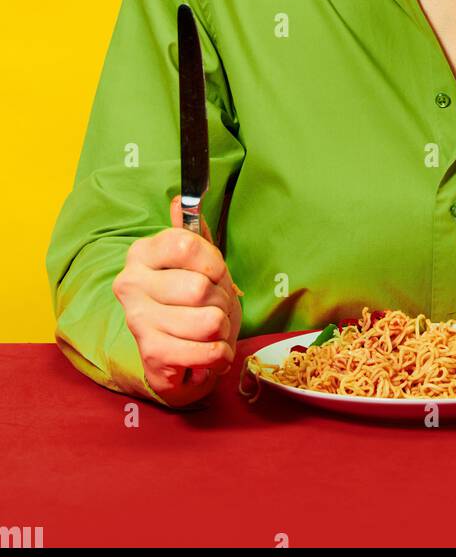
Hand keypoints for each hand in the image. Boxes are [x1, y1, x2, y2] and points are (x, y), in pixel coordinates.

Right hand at [112, 196, 242, 404]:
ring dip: (223, 329)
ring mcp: (137, 319)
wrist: (174, 356)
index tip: (216, 273)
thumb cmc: (189, 303)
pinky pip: (208, 351)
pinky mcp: (151, 353)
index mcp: (142, 253)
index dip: (214, 262)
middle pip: (201, 287)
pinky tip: (211, 351)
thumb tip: (181, 200)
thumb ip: (192, 232)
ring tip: (212, 330)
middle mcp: (131, 283)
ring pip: (209, 320)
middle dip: (223, 300)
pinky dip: (221, 354)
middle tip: (217, 307)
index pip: (187, 244)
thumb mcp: (197, 263)